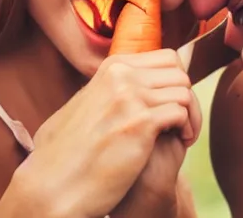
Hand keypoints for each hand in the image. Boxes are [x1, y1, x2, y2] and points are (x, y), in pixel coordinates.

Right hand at [12, 49, 197, 217]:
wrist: (52, 185)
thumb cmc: (70, 150)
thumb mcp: (88, 102)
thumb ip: (115, 87)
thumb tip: (136, 80)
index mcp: (112, 67)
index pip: (167, 57)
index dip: (176, 81)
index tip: (172, 103)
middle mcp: (122, 75)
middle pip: (179, 72)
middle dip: (187, 96)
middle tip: (182, 121)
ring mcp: (130, 97)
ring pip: (185, 91)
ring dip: (191, 115)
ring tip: (183, 134)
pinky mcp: (140, 123)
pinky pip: (182, 112)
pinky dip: (187, 128)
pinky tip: (180, 143)